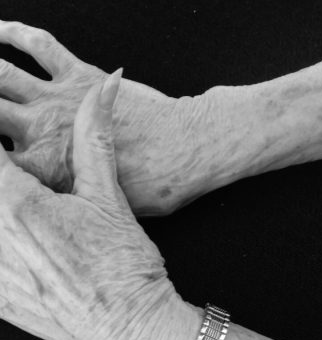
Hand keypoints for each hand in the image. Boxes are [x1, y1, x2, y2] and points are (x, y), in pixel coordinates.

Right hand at [0, 20, 209, 215]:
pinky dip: (16, 33)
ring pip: (2, 75)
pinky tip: (2, 31)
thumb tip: (67, 197)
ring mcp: (58, 99)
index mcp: (44, 170)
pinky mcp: (81, 74)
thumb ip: (74, 196)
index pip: (0, 164)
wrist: (182, 151)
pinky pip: (40, 45)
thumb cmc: (151, 184)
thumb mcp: (103, 205)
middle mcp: (41, 131)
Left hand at [0, 70, 198, 339]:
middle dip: (5, 171)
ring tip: (41, 214)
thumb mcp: (111, 197)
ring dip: (4, 199)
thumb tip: (105, 91)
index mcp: (20, 207)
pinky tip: (26, 243)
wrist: (132, 327)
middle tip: (27, 174)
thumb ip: (96, 138)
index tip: (7, 130)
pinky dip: (3, 243)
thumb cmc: (124, 266)